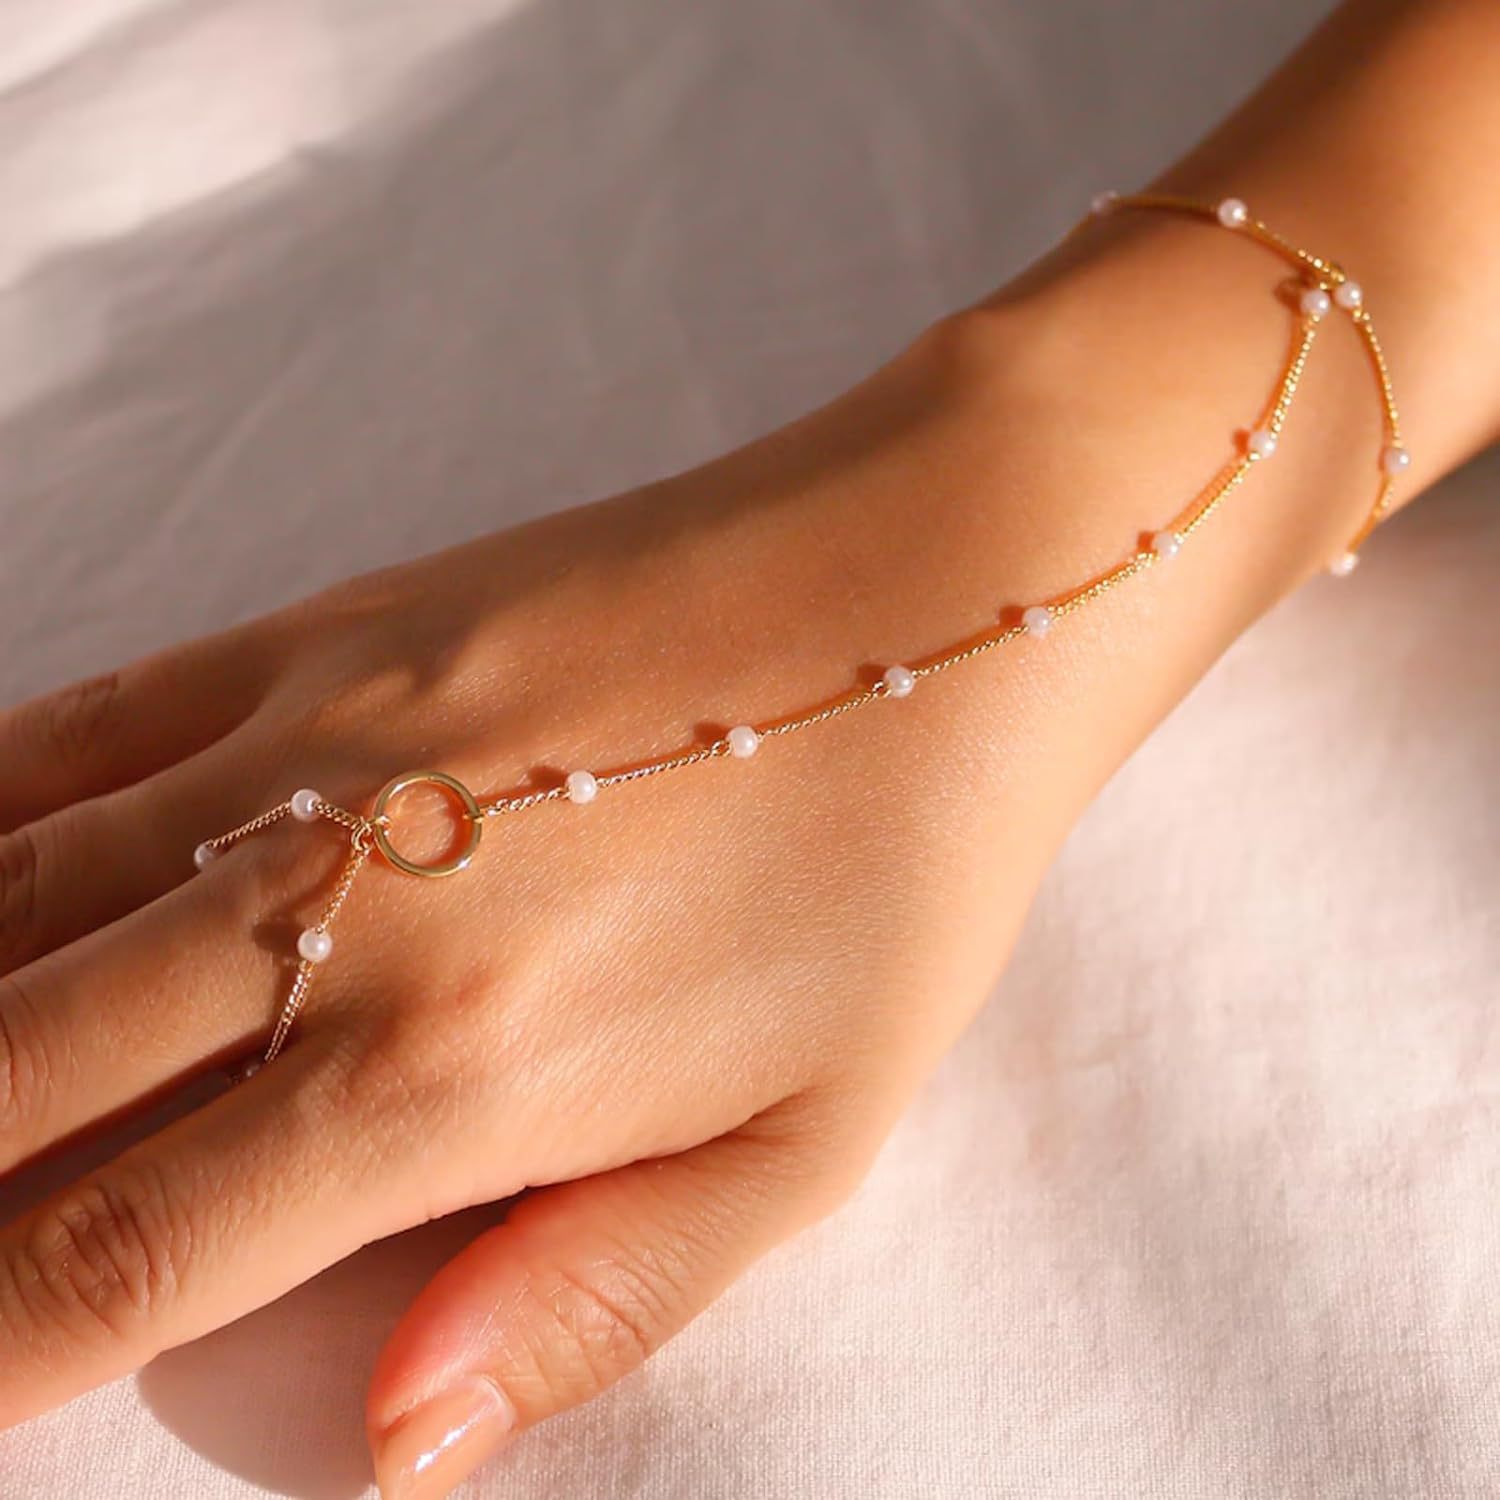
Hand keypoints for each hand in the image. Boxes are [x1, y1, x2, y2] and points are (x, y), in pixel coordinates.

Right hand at [0, 314, 1043, 1495]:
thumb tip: (392, 1445)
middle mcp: (334, 904)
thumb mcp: (800, 1141)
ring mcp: (310, 742)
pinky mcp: (325, 631)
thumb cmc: (893, 876)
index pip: (114, 1259)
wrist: (943, 598)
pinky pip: (72, 727)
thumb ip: (585, 1298)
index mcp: (451, 1069)